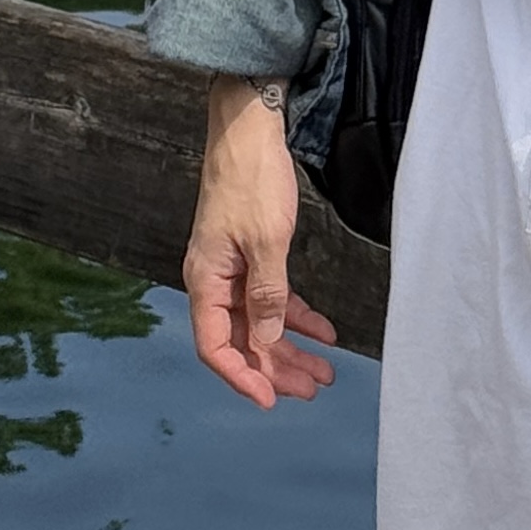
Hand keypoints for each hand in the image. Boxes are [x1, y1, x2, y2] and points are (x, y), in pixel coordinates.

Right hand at [184, 75, 336, 406]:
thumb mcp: (267, 241)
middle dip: (277, 367)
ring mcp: (233, 269)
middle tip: (312, 389)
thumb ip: (268, 294)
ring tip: (324, 370)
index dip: (243, 376)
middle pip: (243, 340)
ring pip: (261, 322)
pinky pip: (273, 296)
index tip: (272, 398)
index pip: (216, 347)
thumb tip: (269, 340)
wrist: (249, 130)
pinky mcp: (251, 255)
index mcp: (206, 281)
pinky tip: (324, 330)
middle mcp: (215, 281)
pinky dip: (297, 315)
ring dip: (291, 346)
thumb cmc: (250, 179)